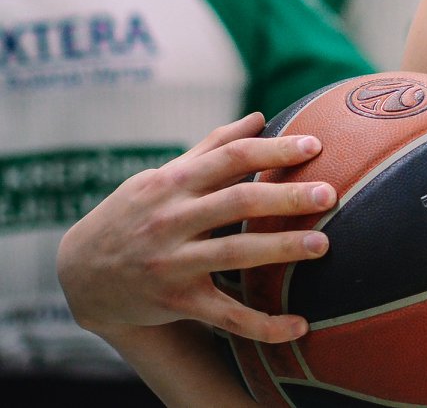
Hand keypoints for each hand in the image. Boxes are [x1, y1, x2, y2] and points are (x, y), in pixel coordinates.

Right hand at [57, 112, 337, 343]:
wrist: (79, 273)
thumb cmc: (135, 214)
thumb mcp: (163, 176)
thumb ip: (213, 148)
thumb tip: (260, 117)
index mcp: (174, 183)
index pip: (231, 159)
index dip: (273, 150)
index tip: (316, 145)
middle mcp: (172, 220)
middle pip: (237, 202)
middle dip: (285, 197)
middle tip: (330, 193)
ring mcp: (172, 263)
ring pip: (233, 255)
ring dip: (280, 250)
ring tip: (323, 244)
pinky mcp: (176, 302)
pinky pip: (225, 316)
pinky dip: (263, 324)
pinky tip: (300, 326)